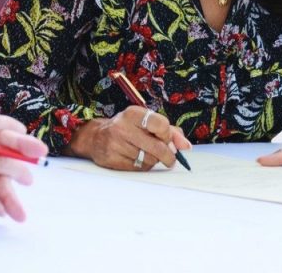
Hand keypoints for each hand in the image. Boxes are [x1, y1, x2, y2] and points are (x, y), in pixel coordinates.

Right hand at [67, 106, 190, 171]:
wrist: (96, 138)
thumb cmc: (127, 129)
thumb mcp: (145, 123)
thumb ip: (169, 131)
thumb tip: (186, 146)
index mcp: (132, 113)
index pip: (161, 124)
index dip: (168, 135)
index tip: (166, 138)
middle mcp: (122, 127)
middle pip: (158, 147)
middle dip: (168, 156)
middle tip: (169, 158)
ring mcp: (116, 144)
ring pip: (149, 160)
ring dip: (153, 161)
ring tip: (146, 154)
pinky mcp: (112, 159)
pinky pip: (138, 168)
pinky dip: (142, 167)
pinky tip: (136, 159)